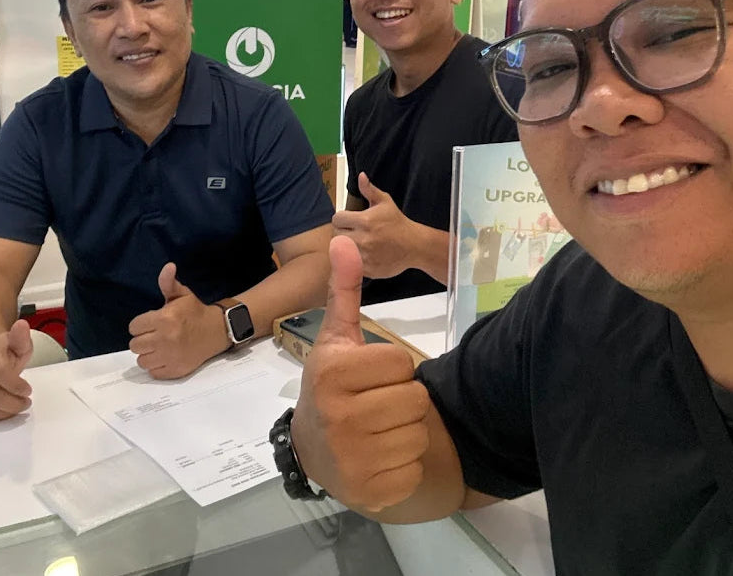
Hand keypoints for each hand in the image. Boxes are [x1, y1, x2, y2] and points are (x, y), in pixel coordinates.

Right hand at [0, 319, 32, 422]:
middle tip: (25, 403)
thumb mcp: (17, 342)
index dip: (15, 385)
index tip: (27, 390)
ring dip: (2, 412)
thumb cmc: (3, 349)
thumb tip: (21, 326)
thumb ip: (21, 338)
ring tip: (16, 407)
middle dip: (11, 403)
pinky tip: (2, 411)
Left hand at [129, 263, 228, 378]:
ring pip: (142, 360)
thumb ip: (168, 283)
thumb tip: (168, 266)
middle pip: (135, 345)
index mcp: (164, 319)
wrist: (217, 331)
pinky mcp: (175, 370)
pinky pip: (153, 371)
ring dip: (149, 353)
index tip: (153, 323)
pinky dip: (158, 365)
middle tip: (156, 335)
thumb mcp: (182, 295)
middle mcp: (165, 339)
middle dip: (144, 339)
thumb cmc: (195, 312)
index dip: (142, 324)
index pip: (134, 327)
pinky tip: (167, 356)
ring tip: (161, 346)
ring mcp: (170, 356)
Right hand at [290, 236, 430, 511]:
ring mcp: (352, 459)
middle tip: (375, 402)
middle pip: (415, 398)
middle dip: (401, 398)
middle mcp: (339, 417)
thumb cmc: (332, 385)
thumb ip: (344, 290)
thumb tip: (343, 240)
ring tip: (377, 428)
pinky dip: (403, 463)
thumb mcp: (337, 338)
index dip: (392, 367)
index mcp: (333, 374)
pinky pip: (414, 468)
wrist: (314, 446)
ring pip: (419, 433)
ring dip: (405, 429)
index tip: (369, 376)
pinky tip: (379, 457)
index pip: (401, 363)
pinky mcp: (369, 492)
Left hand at [332, 173, 415, 278]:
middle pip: (336, 235)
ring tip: (354, 243)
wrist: (414, 245)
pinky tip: (361, 253)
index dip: (341, 218)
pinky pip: (349, 263)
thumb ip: (370, 190)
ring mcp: (365, 255)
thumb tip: (361, 176)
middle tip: (351, 232)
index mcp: (365, 221)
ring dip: (344, 246)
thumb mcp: (385, 202)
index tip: (348, 220)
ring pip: (340, 250)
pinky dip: (352, 260)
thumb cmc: (398, 223)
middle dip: (341, 232)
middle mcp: (363, 239)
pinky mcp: (367, 268)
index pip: (337, 219)